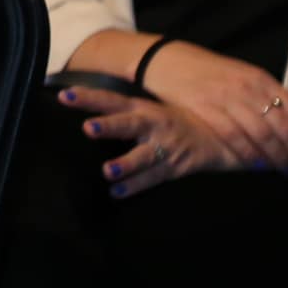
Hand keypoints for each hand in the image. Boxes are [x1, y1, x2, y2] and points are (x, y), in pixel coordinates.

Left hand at [58, 84, 245, 196]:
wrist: (222, 135)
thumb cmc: (174, 120)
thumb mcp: (149, 109)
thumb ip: (119, 111)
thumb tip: (78, 106)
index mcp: (142, 108)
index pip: (110, 99)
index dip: (88, 97)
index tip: (64, 96)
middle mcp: (152, 125)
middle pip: (127, 124)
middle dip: (109, 126)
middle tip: (88, 128)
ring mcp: (165, 147)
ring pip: (142, 156)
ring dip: (125, 164)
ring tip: (108, 171)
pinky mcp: (175, 166)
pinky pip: (153, 177)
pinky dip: (135, 186)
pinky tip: (117, 192)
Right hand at [139, 40, 287, 175]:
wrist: (164, 59)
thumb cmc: (206, 71)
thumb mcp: (241, 76)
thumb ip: (266, 94)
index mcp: (260, 79)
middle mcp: (247, 88)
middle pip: (284, 127)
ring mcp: (225, 97)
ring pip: (262, 135)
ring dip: (278, 158)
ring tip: (287, 173)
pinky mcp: (204, 107)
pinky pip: (233, 136)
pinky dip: (248, 154)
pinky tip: (257, 166)